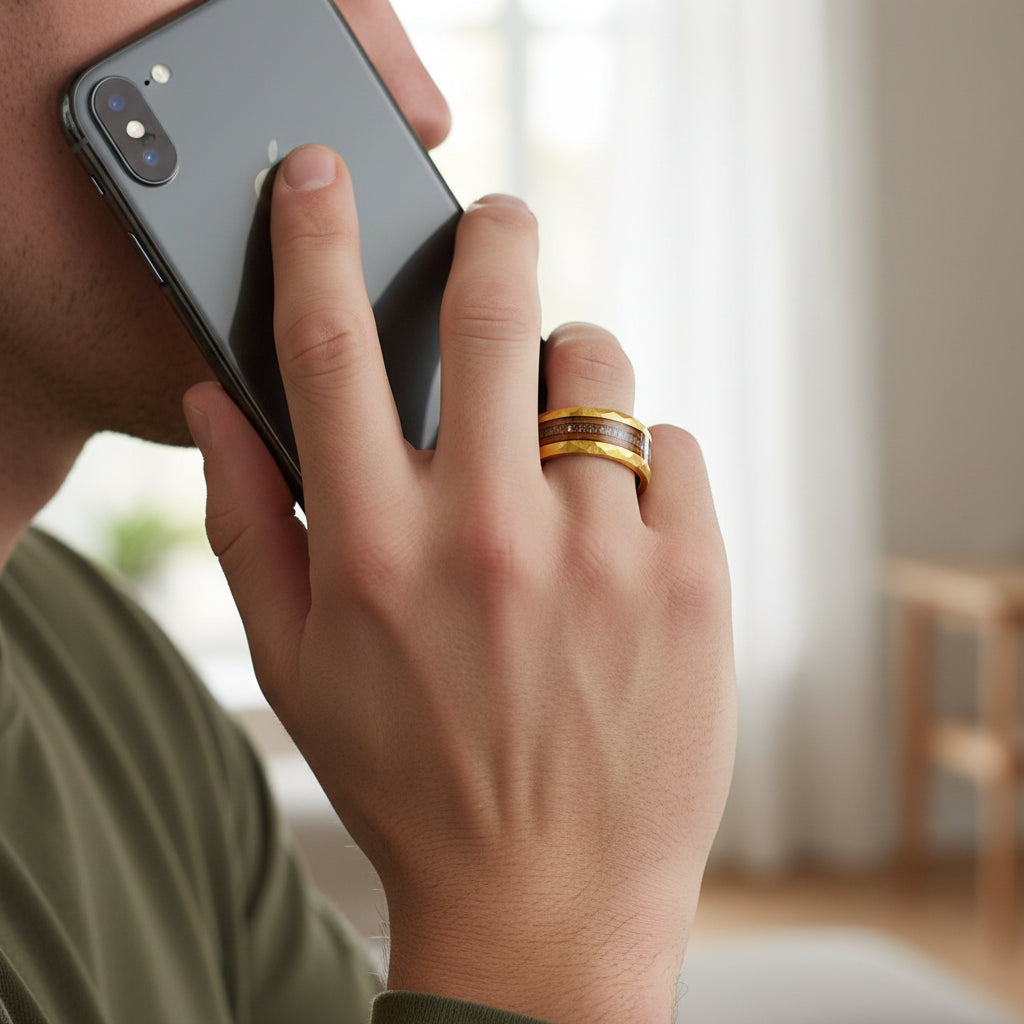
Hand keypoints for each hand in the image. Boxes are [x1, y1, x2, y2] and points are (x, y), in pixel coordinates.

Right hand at [183, 144, 734, 1023]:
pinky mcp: (692, 577)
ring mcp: (600, 552)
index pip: (329, 349)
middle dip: (491, 234)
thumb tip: (217, 400)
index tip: (321, 178)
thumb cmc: (411, 776)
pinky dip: (642, 465)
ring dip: (575, 373)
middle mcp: (486, 535)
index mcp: (373, 550)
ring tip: (560, 443)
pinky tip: (617, 535)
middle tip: (493, 218)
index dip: (315, 240)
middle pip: (495, 311)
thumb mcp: (295, 665)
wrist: (545, 895)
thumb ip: (246, 521)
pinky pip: (670, 448)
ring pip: (600, 369)